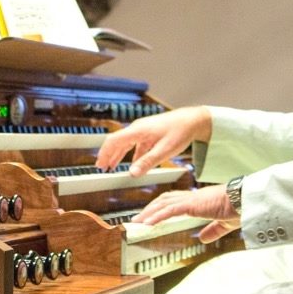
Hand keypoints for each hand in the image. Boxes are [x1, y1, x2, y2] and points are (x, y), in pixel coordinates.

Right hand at [95, 106, 211, 175]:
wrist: (193, 120)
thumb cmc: (180, 132)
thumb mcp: (164, 150)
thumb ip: (147, 162)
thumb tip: (131, 173)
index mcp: (138, 130)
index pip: (114, 141)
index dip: (105, 153)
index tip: (99, 165)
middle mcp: (138, 128)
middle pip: (117, 141)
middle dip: (108, 154)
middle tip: (101, 167)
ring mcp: (144, 130)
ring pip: (126, 142)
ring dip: (118, 154)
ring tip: (112, 166)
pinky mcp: (151, 132)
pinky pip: (137, 143)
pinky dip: (132, 154)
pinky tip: (133, 163)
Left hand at [134, 185, 240, 242]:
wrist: (246, 200)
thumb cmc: (240, 208)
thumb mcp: (224, 223)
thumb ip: (213, 230)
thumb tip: (203, 238)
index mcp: (201, 200)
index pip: (176, 200)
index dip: (162, 206)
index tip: (153, 214)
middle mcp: (194, 197)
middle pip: (165, 199)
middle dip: (150, 208)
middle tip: (138, 218)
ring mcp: (192, 199)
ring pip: (164, 203)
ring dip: (149, 212)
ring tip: (138, 222)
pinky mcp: (192, 204)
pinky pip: (170, 210)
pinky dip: (157, 216)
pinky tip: (148, 223)